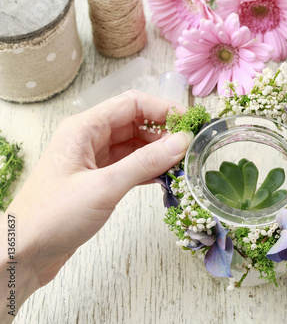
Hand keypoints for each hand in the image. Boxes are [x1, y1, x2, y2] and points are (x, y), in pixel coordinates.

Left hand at [1, 91, 191, 301]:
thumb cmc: (54, 216)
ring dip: (159, 153)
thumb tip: (182, 142)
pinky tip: (166, 178)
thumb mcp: (105, 186)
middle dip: (164, 132)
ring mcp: (94, 160)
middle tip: (191, 147)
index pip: (132, 104)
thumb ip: (146, 163)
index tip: (190, 122)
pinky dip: (149, 169)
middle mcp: (90, 138)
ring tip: (183, 164)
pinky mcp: (99, 180)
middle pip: (136, 122)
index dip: (163, 109)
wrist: (25, 252)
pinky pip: (131, 166)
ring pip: (135, 145)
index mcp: (85, 128)